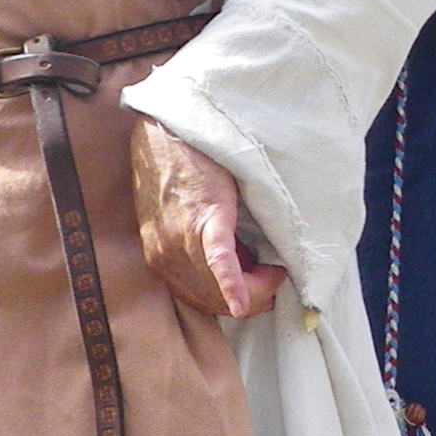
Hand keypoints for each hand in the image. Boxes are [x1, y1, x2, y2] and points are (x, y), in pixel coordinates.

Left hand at [129, 113, 282, 319]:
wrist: (166, 131)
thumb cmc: (177, 169)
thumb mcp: (176, 218)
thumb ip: (194, 245)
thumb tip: (233, 263)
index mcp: (160, 257)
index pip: (203, 302)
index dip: (236, 302)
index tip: (258, 284)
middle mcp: (166, 256)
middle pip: (216, 303)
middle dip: (252, 298)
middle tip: (273, 274)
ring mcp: (181, 240)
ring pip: (222, 290)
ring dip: (256, 287)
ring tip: (274, 267)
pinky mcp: (204, 219)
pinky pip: (220, 261)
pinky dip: (234, 284)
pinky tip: (245, 301)